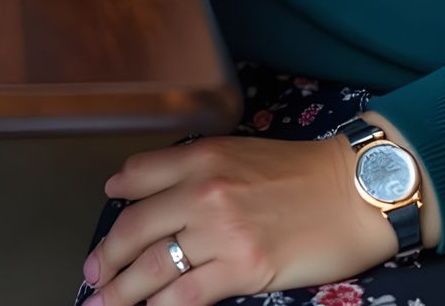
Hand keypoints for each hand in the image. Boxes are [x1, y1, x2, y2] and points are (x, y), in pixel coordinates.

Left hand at [80, 132, 398, 304]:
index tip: (108, 211)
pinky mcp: (241, 269)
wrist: (352, 193)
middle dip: (106, 257)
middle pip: (134, 228)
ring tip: (103, 304)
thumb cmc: (304, 173)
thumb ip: (200, 170)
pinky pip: (184, 296)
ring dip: (120, 292)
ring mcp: (220, 232)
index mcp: (204, 156)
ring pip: (151, 267)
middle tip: (92, 275)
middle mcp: (204, 190)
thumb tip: (157, 194)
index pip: (139, 174)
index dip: (117, 197)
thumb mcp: (243, 154)